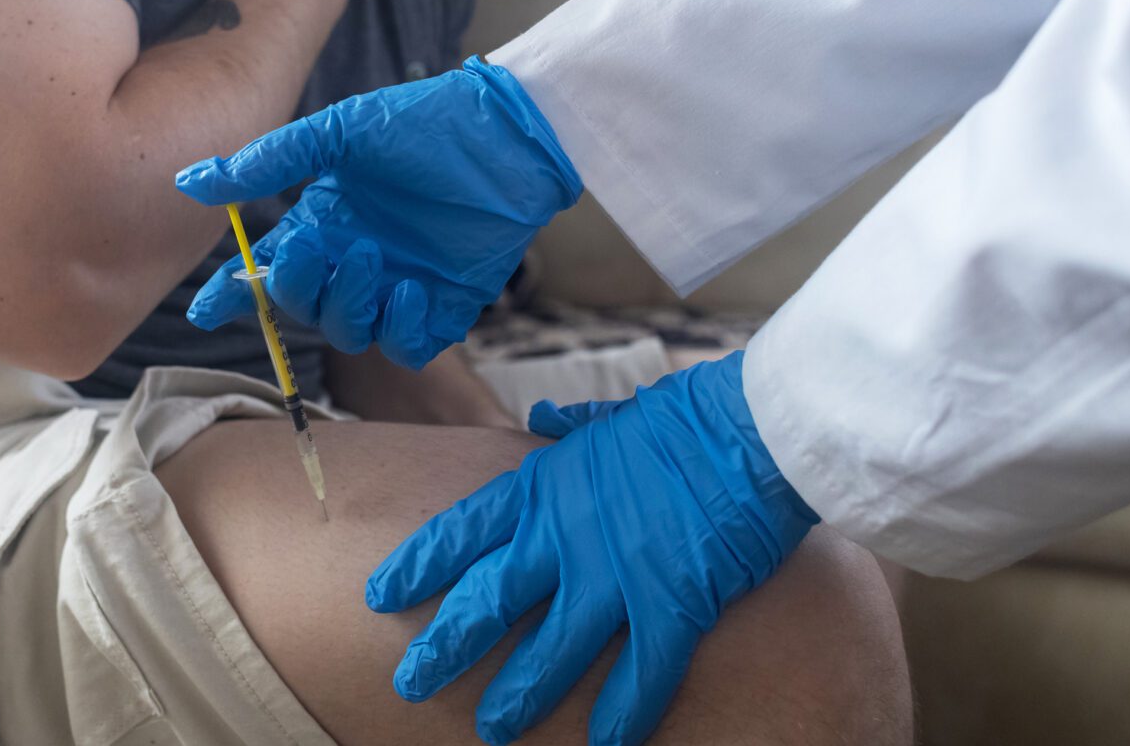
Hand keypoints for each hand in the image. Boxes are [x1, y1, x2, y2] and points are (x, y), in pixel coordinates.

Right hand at [175, 56, 582, 368]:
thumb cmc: (425, 124)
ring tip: (369, 256)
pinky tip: (410, 290)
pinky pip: (408, 345)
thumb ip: (270, 161)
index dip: (235, 294)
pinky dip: (400, 329)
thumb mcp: (340, 134)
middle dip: (296, 287)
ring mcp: (398, 287)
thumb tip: (191, 181)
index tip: (205, 309)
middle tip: (315, 248)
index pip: (267, 271)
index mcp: (323, 224)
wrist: (506, 133)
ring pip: (350, 331)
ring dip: (346, 304)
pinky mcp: (446, 305)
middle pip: (303, 306)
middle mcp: (354, 262)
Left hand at [365, 352, 817, 745]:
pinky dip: (623, 715)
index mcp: (544, 487)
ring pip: (549, 652)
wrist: (749, 430)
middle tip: (409, 683)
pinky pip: (639, 674)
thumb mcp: (612, 417)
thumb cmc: (683, 419)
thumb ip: (571, 427)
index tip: (380, 595)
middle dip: (443, 647)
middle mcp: (565, 536)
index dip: (417, 567)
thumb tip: (542, 418)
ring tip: (491, 729)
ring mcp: (615, 575)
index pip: (462, 532)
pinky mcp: (671, 606)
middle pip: (487, 601)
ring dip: (518, 695)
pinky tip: (605, 745)